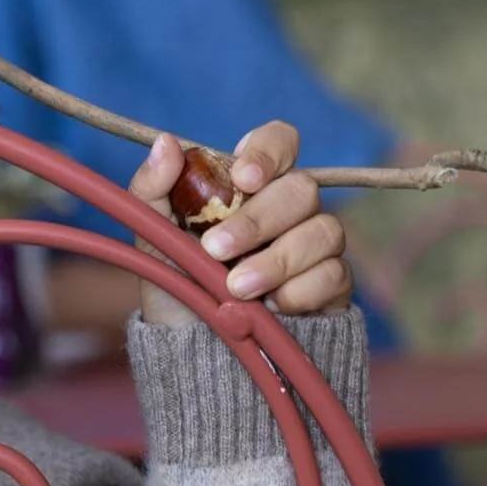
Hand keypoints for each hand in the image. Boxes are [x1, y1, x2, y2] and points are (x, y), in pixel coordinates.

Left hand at [128, 123, 351, 326]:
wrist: (193, 345)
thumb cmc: (177, 279)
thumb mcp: (153, 236)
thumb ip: (153, 187)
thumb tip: (166, 143)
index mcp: (250, 183)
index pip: (280, 140)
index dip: (268, 151)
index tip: (240, 179)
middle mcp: (290, 206)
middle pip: (301, 189)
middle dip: (257, 221)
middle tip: (215, 250)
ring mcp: (315, 243)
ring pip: (324, 231)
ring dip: (275, 261)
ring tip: (235, 287)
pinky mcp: (331, 283)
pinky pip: (334, 274)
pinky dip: (299, 291)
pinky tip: (270, 307)